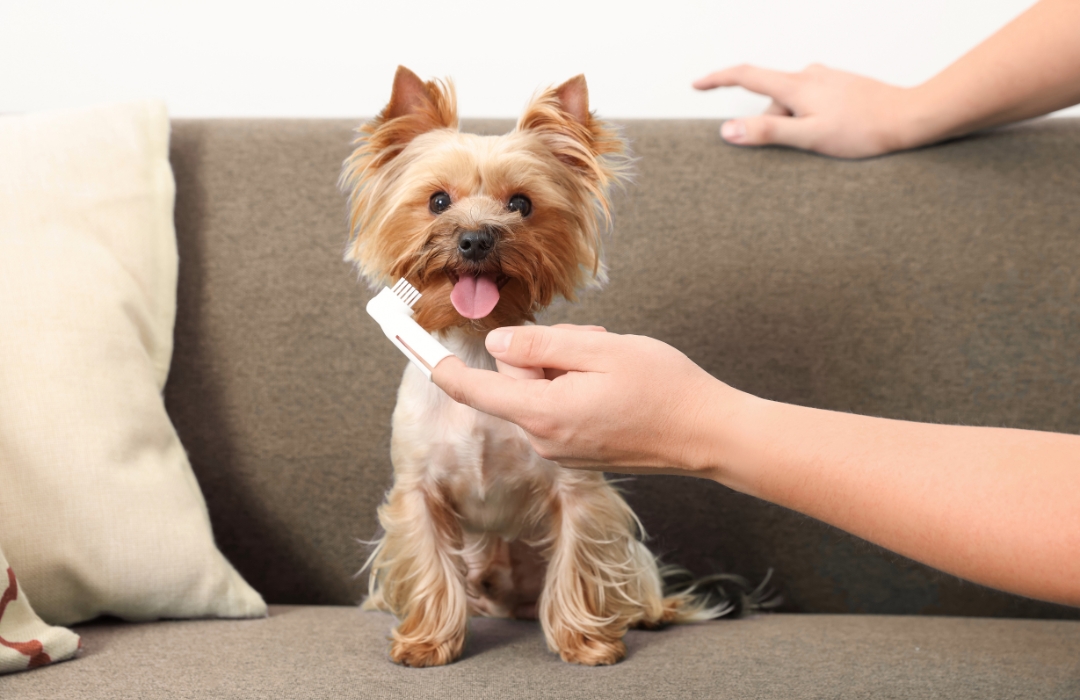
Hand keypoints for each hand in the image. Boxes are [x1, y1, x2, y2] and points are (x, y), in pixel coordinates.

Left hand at [432, 325, 743, 475]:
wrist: (708, 434)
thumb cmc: (662, 388)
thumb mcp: (597, 351)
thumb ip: (540, 348)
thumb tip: (498, 346)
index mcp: (543, 414)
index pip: (476, 390)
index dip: (442, 365)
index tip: (411, 346)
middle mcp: (546, 439)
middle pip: (515, 382)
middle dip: (544, 354)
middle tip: (591, 343)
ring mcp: (563, 450)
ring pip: (540, 392)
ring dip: (566, 369)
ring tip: (611, 365)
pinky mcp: (581, 452)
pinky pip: (559, 408)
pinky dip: (577, 388)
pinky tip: (615, 385)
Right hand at [693, 64, 918, 158]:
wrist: (909, 117)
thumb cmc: (863, 130)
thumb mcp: (809, 137)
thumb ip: (767, 132)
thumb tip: (727, 129)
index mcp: (796, 85)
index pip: (745, 75)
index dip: (717, 80)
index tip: (697, 84)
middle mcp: (809, 74)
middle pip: (772, 100)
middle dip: (773, 124)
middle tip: (799, 148)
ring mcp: (826, 78)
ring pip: (793, 104)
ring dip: (796, 125)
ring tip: (826, 142)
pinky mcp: (840, 85)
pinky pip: (811, 103)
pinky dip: (810, 119)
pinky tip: (834, 133)